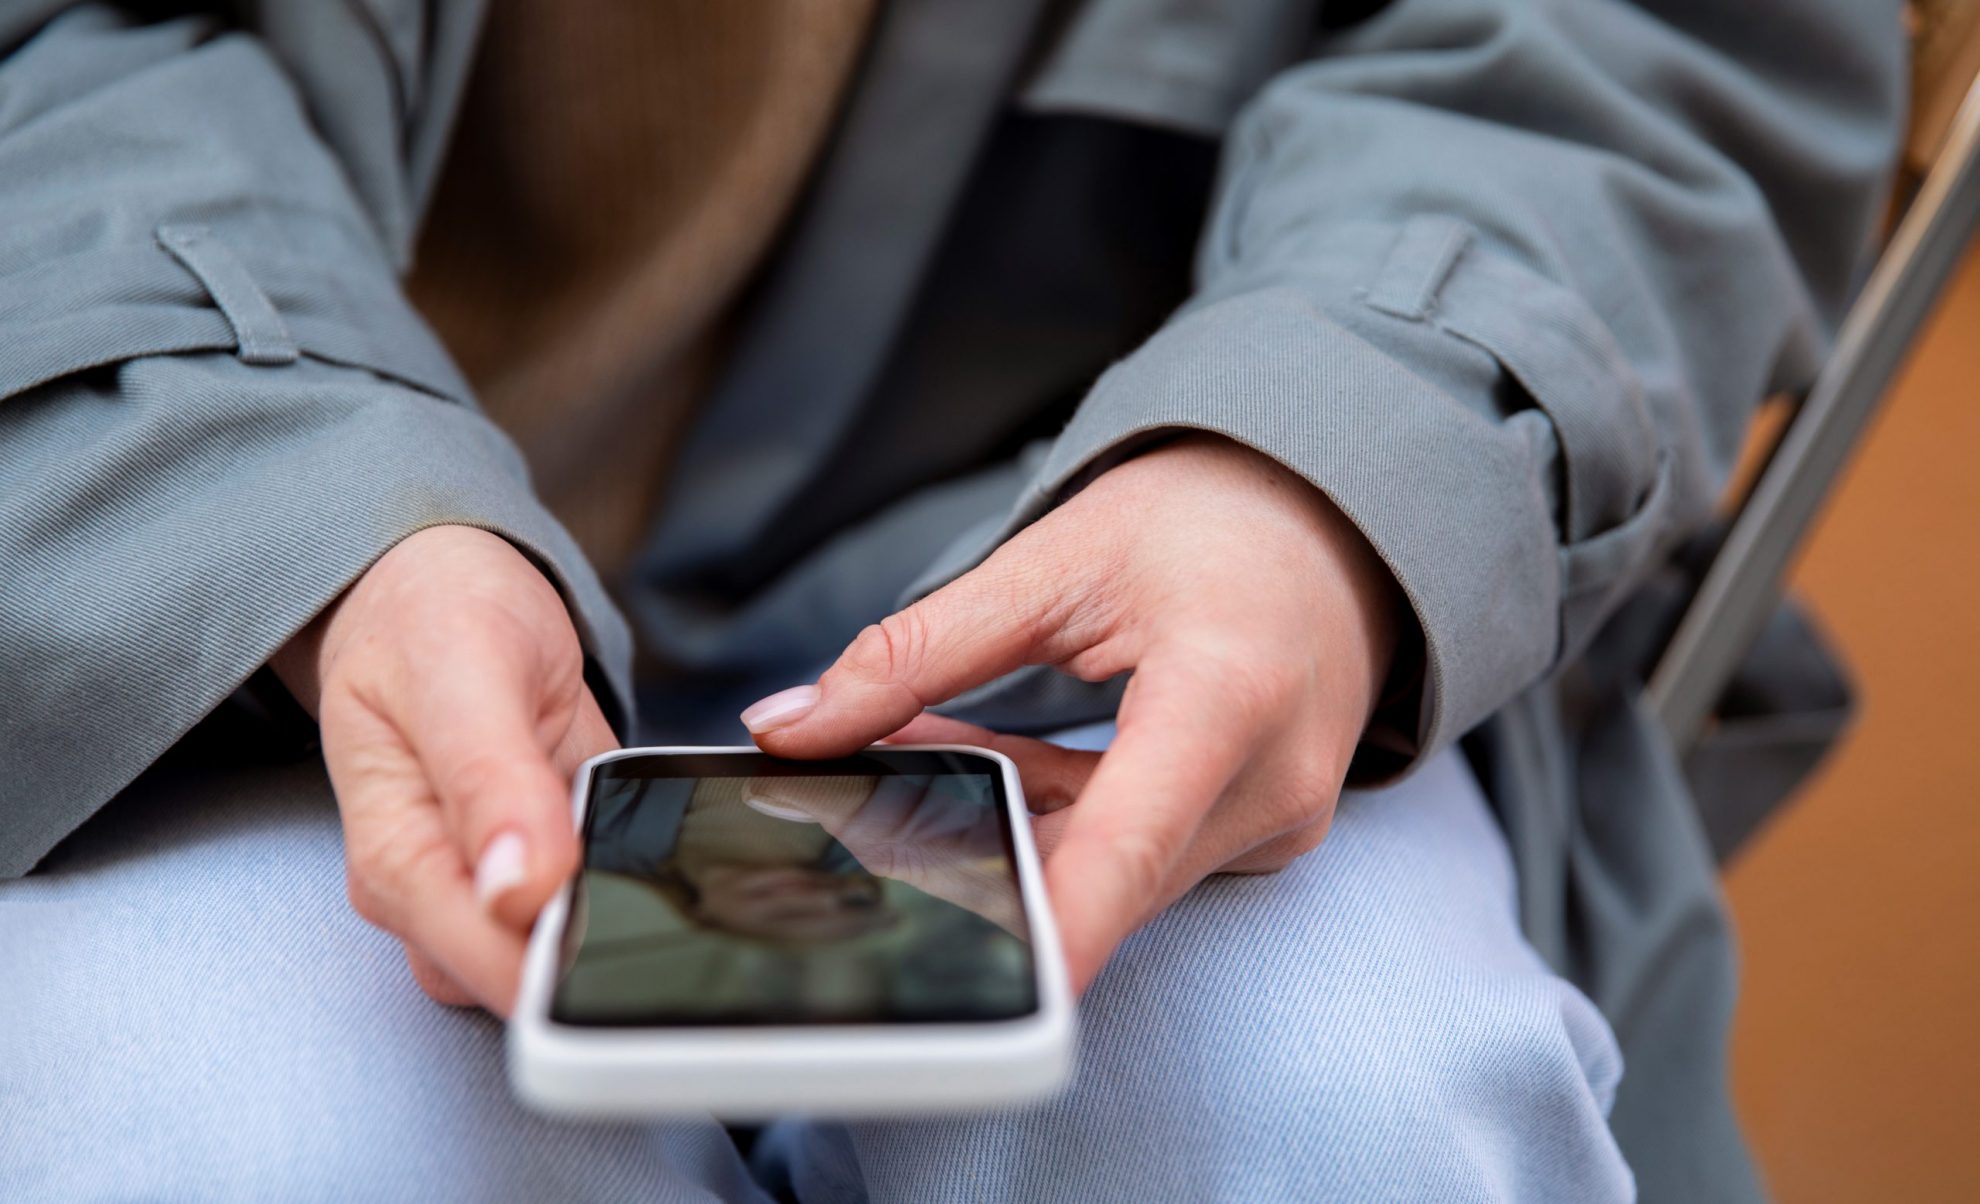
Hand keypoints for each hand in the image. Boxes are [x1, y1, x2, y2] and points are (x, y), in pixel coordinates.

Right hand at [272, 525, 616, 1013]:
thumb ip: (490, 783)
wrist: (437, 580)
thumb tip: (518, 893)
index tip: (622, 938)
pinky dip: (638, 874)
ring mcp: (499, 877)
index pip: (481, 963)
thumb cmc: (426, 616)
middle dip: (598, 956)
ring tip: (660, 850)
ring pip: (568, 946)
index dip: (556, 968)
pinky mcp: (553, 857)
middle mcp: (443, 886)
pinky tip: (658, 834)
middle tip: (661, 895)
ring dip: (625, 914)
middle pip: (525, 977)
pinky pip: (602, 894)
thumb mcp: (461, 674)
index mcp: (400, 856)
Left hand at [741, 435, 1400, 990]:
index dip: (1054, 932)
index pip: (1125, 845)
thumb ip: (919, 650)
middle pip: (1096, 871)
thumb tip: (795, 725)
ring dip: (1002, 826)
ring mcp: (1270, 819)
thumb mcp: (1055, 560)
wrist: (1336, 518)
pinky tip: (976, 758)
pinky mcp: (1253, 829)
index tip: (989, 1000)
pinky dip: (1052, 816)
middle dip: (973, 856)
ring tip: (912, 748)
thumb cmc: (1215, 517)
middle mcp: (1269, 781)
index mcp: (1229, 695)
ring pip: (1105, 868)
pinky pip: (1133, 850)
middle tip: (858, 812)